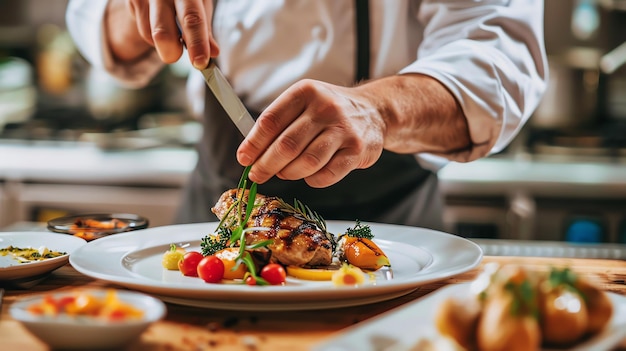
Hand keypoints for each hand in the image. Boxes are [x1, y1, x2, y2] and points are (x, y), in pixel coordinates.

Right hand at [107, 0, 218, 68]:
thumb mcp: (200, 6)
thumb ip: (205, 29)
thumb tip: (213, 52)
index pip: (192, 19)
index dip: (197, 43)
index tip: (200, 62)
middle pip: (162, 33)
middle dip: (172, 52)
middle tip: (178, 56)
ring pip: (152, 36)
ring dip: (165, 44)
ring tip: (173, 29)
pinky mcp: (133, 2)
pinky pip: (144, 31)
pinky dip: (155, 35)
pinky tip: (160, 22)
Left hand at [236, 79, 386, 187]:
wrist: (373, 111)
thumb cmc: (329, 111)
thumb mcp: (304, 103)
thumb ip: (279, 123)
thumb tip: (250, 152)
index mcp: (305, 92)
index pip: (271, 121)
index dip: (253, 143)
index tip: (244, 158)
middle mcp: (325, 108)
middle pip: (286, 145)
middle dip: (266, 165)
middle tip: (257, 175)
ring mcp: (343, 130)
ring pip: (306, 162)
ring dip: (289, 173)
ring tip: (284, 173)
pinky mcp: (357, 151)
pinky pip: (326, 175)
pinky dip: (312, 179)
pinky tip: (309, 174)